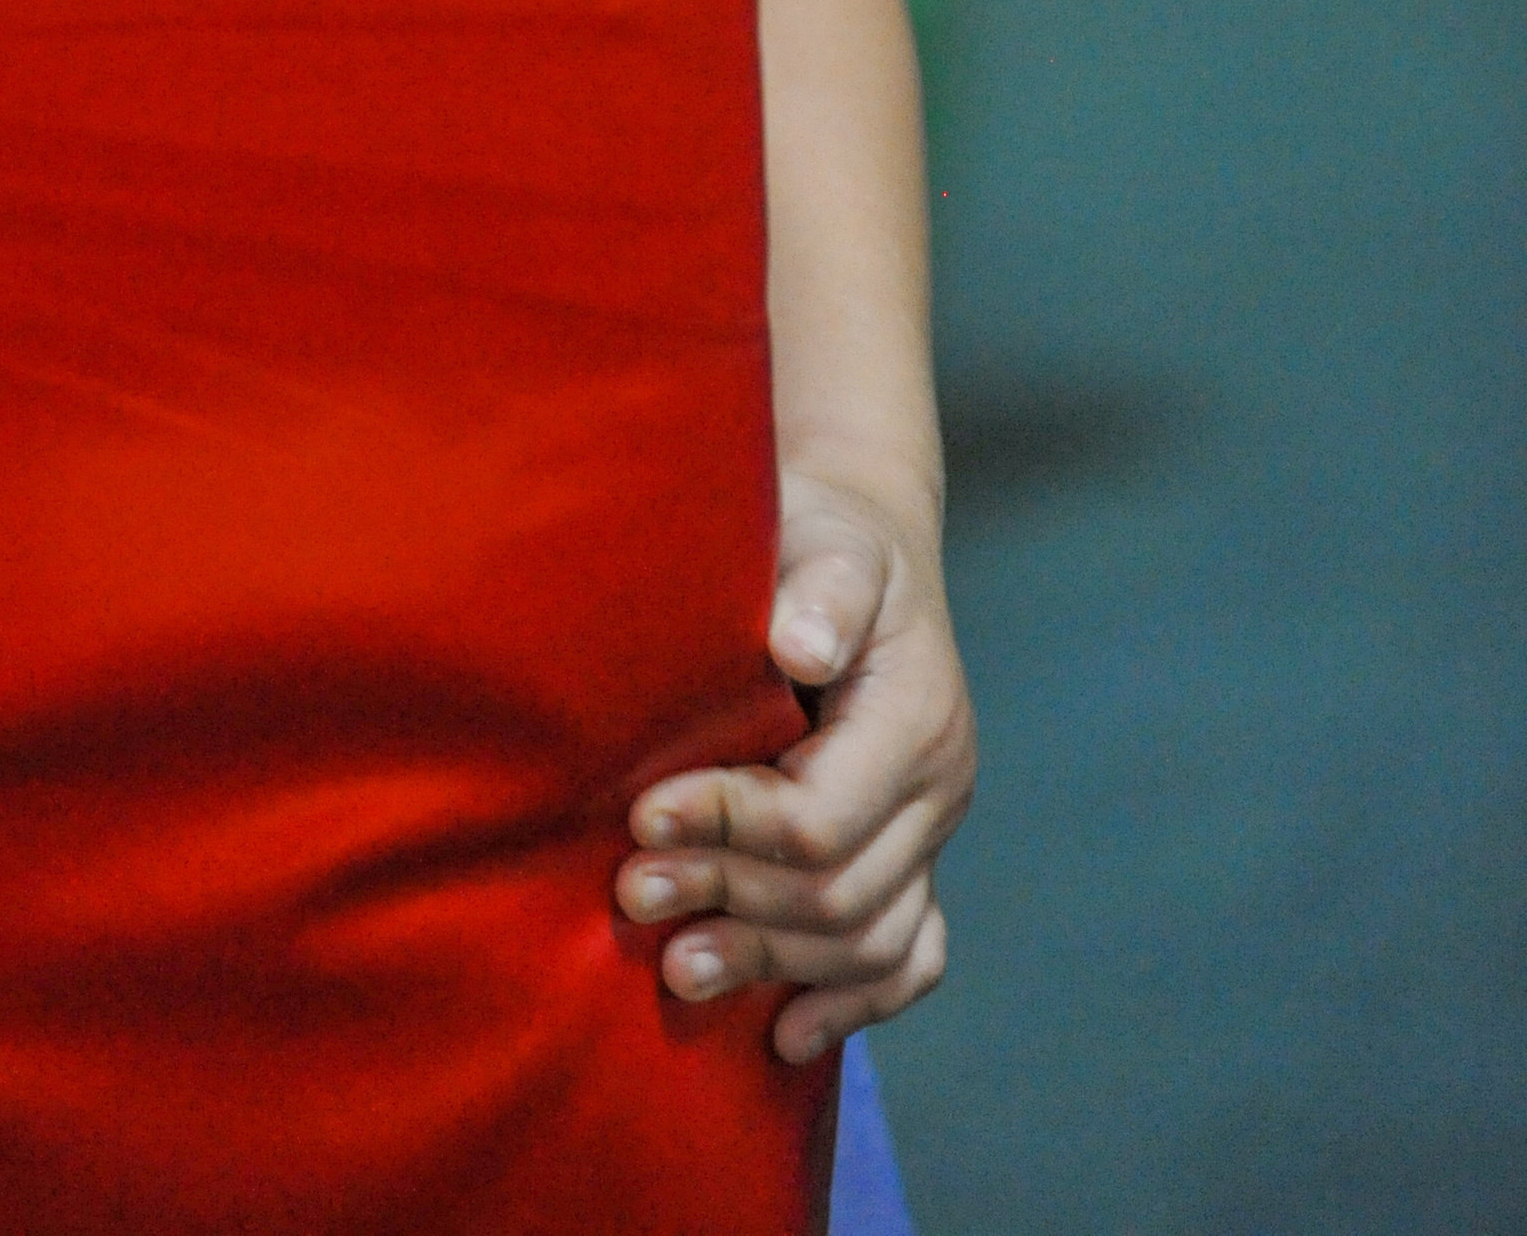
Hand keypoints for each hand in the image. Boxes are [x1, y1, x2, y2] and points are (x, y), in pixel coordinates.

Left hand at [616, 474, 973, 1062]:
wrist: (860, 535)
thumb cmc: (824, 533)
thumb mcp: (824, 536)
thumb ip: (816, 587)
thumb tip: (799, 644)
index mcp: (917, 717)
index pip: (822, 818)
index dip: (730, 828)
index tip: (642, 817)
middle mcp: (940, 785)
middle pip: (838, 893)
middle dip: (729, 899)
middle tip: (629, 895)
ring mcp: (931, 831)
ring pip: (865, 939)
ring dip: (768, 963)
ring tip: (674, 972)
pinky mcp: (912, 856)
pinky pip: (909, 956)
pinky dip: (852, 1002)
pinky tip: (783, 1035)